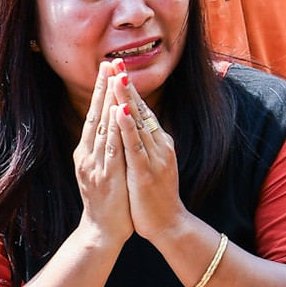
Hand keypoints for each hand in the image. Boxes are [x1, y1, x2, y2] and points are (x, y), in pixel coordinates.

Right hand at [74, 60, 131, 246]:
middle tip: (109, 62)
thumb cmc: (107, 203)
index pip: (94, 116)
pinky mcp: (106, 176)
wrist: (101, 233)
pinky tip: (119, 113)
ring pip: (102, 127)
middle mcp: (87, 155)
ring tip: (113, 78)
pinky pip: (111, 149)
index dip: (101, 91)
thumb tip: (112, 129)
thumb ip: (105, 150)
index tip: (108, 68)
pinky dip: (115, 130)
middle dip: (102, 88)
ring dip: (108, 102)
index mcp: (87, 153)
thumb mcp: (103, 171)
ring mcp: (94, 165)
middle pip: (95, 115)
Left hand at [115, 70, 184, 240]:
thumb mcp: (152, 162)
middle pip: (141, 110)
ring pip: (139, 123)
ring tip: (117, 77)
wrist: (169, 224)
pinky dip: (127, 127)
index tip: (117, 67)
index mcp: (158, 142)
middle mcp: (159, 145)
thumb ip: (145, 143)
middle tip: (116, 61)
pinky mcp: (147, 172)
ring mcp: (155, 158)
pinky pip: (135, 146)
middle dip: (127, 85)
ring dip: (127, 99)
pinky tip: (119, 111)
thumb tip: (137, 125)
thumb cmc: (156, 195)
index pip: (142, 110)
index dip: (129, 88)